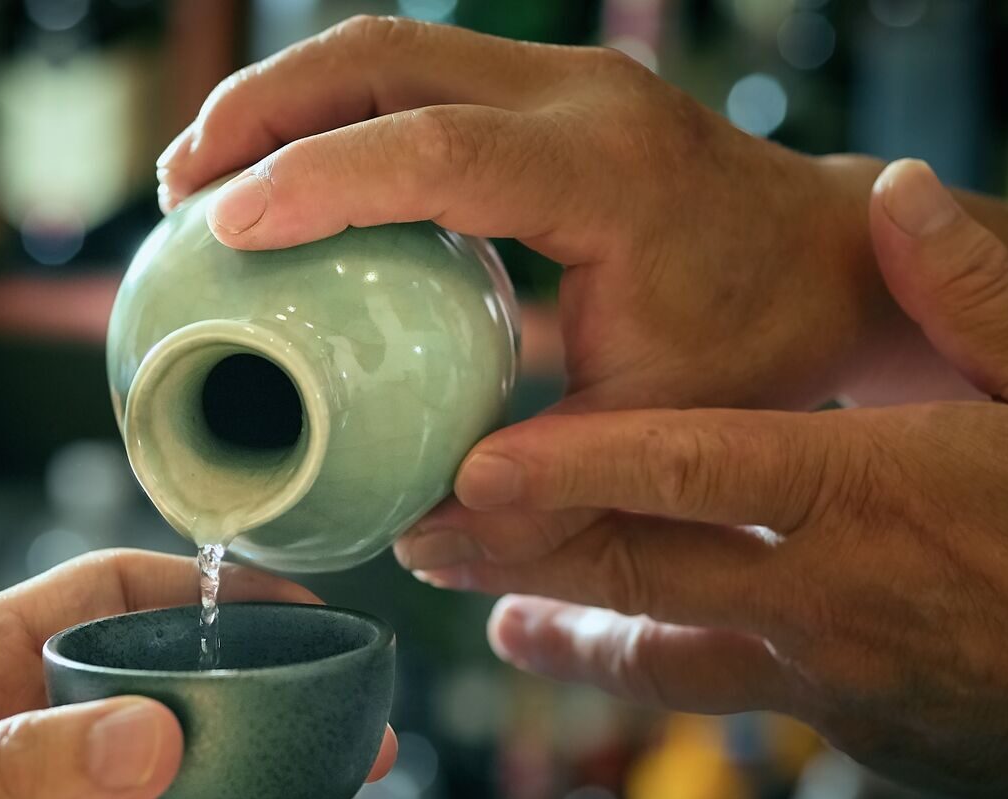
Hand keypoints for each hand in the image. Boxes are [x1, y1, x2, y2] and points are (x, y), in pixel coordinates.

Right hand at [157, 17, 972, 574]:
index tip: (222, 223)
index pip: (440, 152)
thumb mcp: (659, 432)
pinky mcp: (542, 83)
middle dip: (264, 111)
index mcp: (610, 173)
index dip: (320, 180)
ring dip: (284, 98)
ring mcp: (561, 74)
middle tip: (179, 189)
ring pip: (388, 46)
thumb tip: (417, 541)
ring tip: (201, 174)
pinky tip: (284, 169)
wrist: (828, 256)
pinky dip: (331, 108)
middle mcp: (581, 95)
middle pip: (385, 56)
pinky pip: (412, 68)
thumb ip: (549, 492)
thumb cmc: (756, 345)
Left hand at [416, 161, 1007, 798]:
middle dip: (515, 555)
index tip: (476, 466)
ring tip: (478, 611)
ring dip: (556, 625)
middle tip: (420, 536)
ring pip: (653, 647)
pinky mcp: (833, 720)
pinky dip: (637, 664)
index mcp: (865, 491)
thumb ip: (971, 292)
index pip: (693, 470)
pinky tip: (578, 649)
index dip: (575, 468)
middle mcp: (818, 589)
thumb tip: (900, 190)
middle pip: (634, 568)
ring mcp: (818, 669)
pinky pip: (710, 688)